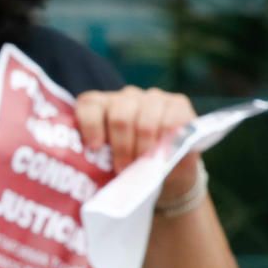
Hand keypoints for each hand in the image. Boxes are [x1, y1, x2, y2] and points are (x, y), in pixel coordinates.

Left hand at [75, 87, 197, 174]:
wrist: (166, 170)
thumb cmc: (130, 165)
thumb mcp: (108, 163)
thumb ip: (98, 158)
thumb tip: (90, 168)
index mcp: (101, 106)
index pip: (89, 104)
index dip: (90, 125)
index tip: (94, 148)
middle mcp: (126, 97)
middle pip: (120, 116)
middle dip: (122, 147)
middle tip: (123, 168)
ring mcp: (152, 98)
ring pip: (144, 122)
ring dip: (143, 148)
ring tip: (143, 165)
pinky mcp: (177, 103)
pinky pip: (169, 122)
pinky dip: (165, 142)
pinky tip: (163, 154)